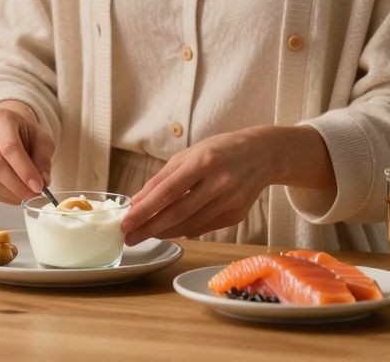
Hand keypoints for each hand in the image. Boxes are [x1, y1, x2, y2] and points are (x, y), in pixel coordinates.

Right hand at [0, 101, 54, 203]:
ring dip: (8, 194)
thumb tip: (43, 181)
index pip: (10, 147)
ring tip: (25, 195)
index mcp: (1, 118)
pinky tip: (12, 195)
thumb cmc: (24, 134)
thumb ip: (43, 159)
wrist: (5, 129)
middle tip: (33, 195)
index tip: (39, 187)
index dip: (24, 170)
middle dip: (17, 186)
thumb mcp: (42, 140)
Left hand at [120, 127, 277, 244]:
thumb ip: (163, 178)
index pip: (167, 191)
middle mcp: (219, 182)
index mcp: (203, 161)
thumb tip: (137, 202)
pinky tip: (171, 229)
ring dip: (164, 232)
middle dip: (149, 228)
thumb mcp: (189, 155)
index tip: (126, 223)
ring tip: (146, 234)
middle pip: (177, 212)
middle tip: (129, 237)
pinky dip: (184, 230)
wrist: (263, 154)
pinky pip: (204, 228)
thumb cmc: (220, 151)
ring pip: (190, 225)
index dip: (144, 210)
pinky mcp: (237, 215)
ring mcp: (230, 201)